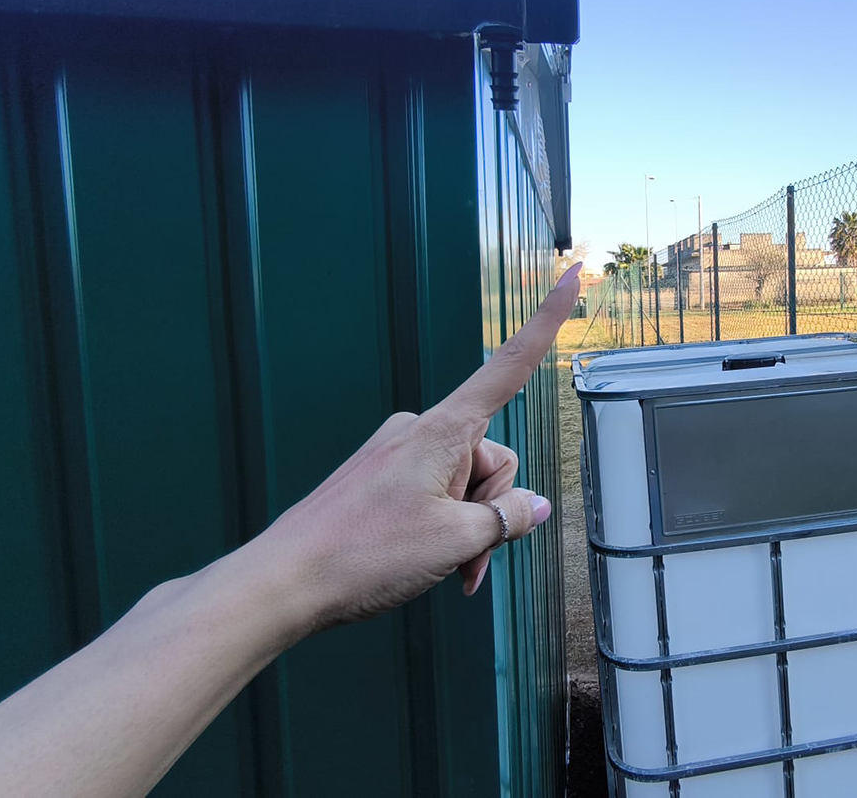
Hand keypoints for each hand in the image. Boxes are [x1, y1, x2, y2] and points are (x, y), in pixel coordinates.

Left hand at [248, 262, 581, 633]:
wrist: (286, 580)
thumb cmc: (363, 554)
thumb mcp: (455, 540)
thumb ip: (507, 519)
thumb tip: (535, 506)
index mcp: (442, 431)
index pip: (509, 367)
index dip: (546, 323)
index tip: (571, 275)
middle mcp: (421, 431)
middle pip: (493, 460)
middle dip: (492, 511)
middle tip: (465, 559)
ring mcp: (399, 454)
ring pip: (464, 486)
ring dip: (466, 529)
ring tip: (442, 569)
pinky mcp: (382, 478)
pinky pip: (434, 495)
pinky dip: (442, 528)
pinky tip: (427, 562)